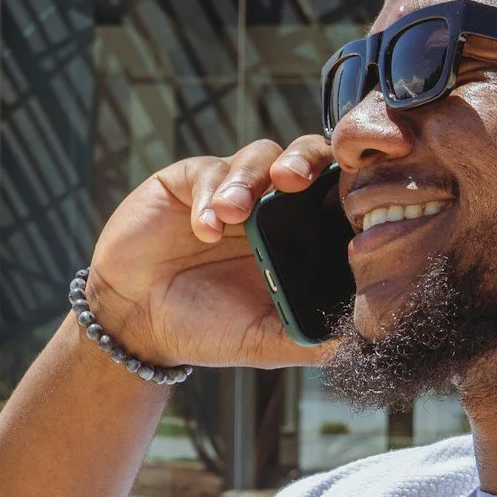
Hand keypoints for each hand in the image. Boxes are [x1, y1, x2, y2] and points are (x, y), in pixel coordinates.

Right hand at [86, 134, 335, 370]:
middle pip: (304, 155)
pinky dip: (208, 197)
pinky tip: (204, 229)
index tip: (345, 203)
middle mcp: (270, 205)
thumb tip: (360, 341)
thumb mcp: (262, 340)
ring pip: (257, 156)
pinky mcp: (188, 181)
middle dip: (304, 159)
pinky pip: (208, 172)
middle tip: (293, 179)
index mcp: (298, 236)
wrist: (136, 321)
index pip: (335, 194)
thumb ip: (307, 338)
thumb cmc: (204, 328)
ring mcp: (231, 188)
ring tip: (233, 214)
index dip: (345, 187)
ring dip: (248, 181)